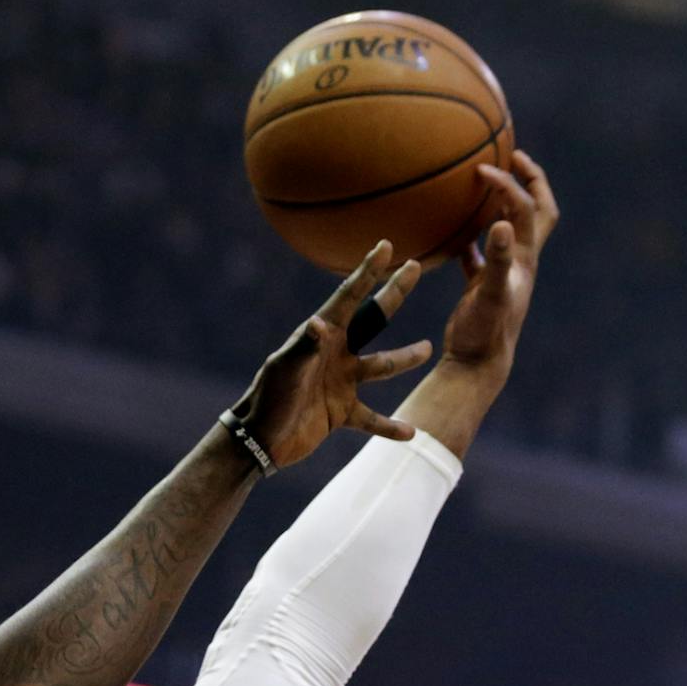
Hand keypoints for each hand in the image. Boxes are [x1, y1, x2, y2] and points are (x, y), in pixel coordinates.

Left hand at [230, 240, 431, 469]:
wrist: (260, 439)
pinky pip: (372, 418)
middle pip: (373, 319)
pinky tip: (410, 432)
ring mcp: (341, 382)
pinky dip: (389, 425)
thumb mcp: (285, 370)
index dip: (367, 272)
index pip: (348, 297)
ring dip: (404, 359)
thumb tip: (319, 322)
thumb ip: (304, 347)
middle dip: (393, 294)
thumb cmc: (268, 398)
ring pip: (381, 367)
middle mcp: (335, 355)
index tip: (385, 246)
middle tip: (415, 266)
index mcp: (322, 337)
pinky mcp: (341, 412)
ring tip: (426, 349)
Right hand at [441, 150, 559, 375]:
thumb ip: (498, 260)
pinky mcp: (483, 288)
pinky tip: (457, 234)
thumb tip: (504, 222)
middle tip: (514, 155)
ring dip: (503, 205)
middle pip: (537, 211)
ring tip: (486, 185)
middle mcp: (519, 262)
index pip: (524, 209)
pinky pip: (480, 256)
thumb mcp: (490, 294)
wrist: (477, 365)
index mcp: (525, 259)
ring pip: (510, 230)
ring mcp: (503, 275)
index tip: (484, 170)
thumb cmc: (484, 332)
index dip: (509, 185)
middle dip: (530, 181)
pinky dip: (473, 239)